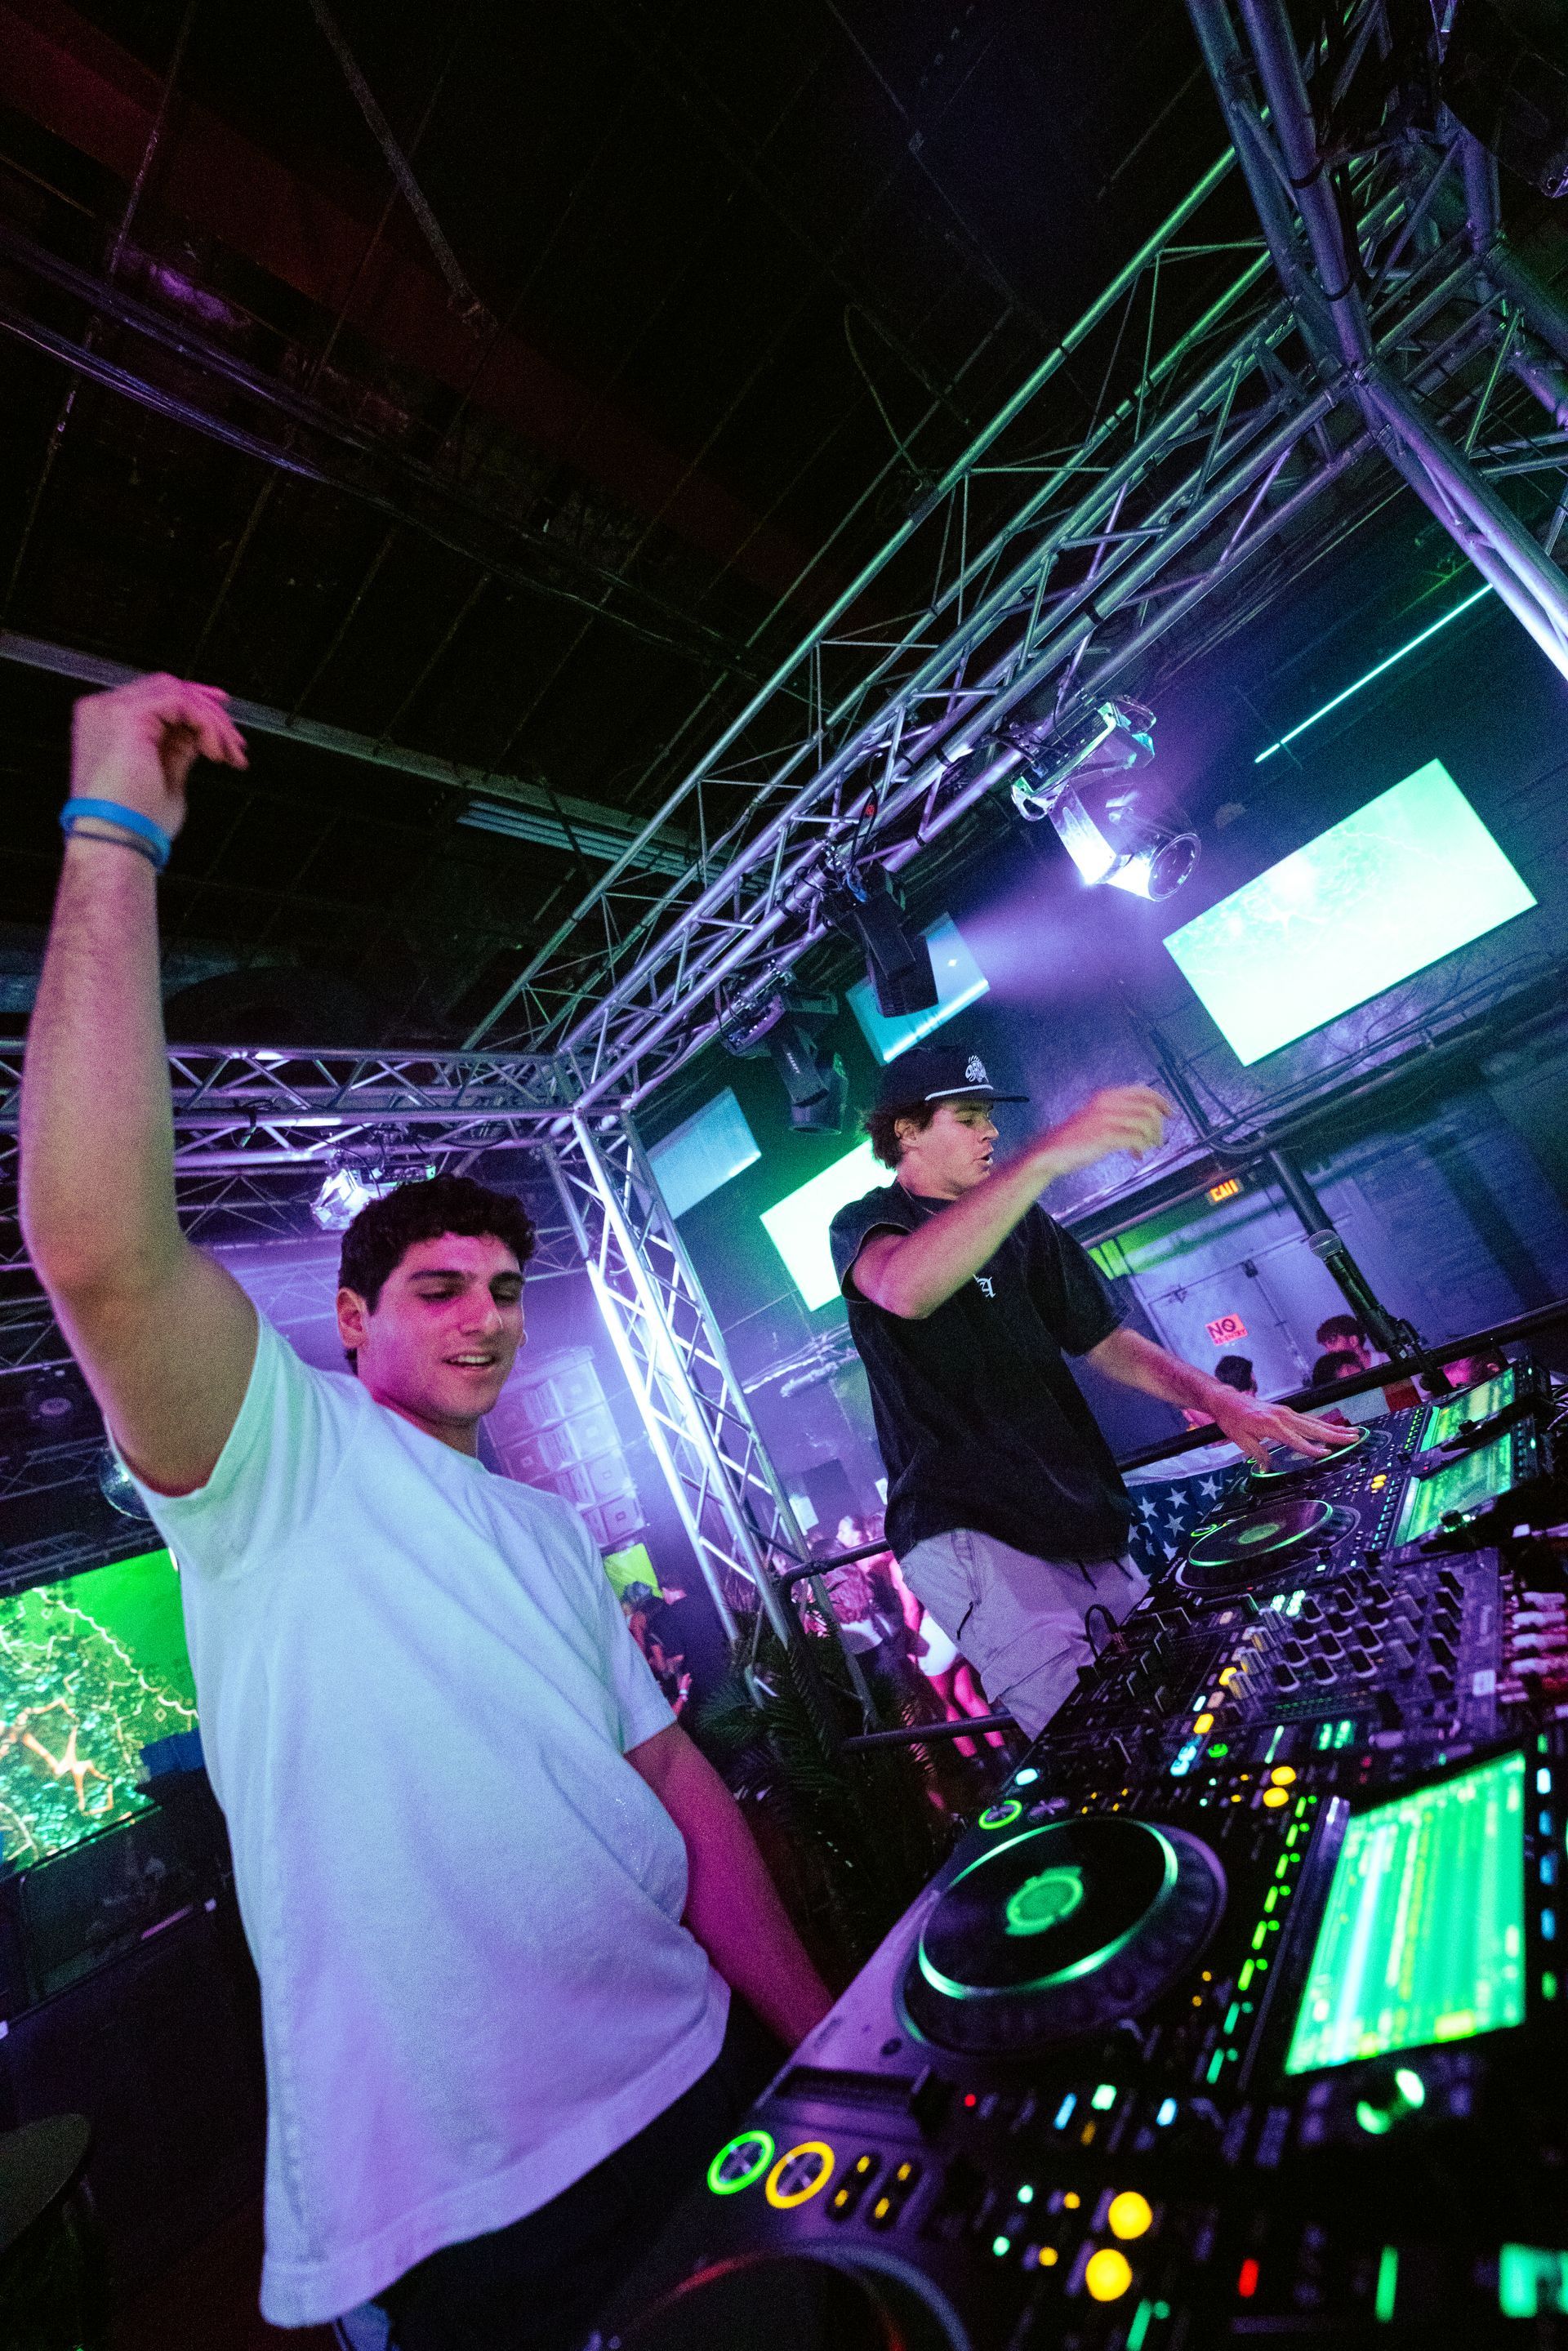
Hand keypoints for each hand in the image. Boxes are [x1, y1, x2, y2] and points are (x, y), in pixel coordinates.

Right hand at [70, 673, 247, 842]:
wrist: (116, 841)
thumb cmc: (135, 824)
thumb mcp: (166, 779)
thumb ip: (178, 749)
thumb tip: (197, 734)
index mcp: (106, 726)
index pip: (156, 699)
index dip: (195, 706)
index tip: (225, 728)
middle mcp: (103, 711)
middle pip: (167, 689)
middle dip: (209, 713)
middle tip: (235, 744)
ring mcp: (111, 709)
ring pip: (177, 692)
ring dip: (210, 721)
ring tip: (226, 754)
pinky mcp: (126, 715)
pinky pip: (180, 702)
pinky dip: (205, 723)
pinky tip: (213, 751)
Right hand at [1034, 1086, 1170, 1178]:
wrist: (1050, 1151)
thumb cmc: (1074, 1138)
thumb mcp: (1096, 1118)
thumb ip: (1117, 1115)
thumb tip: (1144, 1123)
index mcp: (1106, 1096)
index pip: (1143, 1091)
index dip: (1161, 1100)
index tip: (1170, 1112)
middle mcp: (1108, 1104)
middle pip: (1149, 1107)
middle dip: (1158, 1125)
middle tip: (1157, 1140)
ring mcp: (1106, 1120)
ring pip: (1146, 1123)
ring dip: (1151, 1138)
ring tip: (1145, 1149)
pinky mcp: (1105, 1137)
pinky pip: (1137, 1138)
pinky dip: (1141, 1147)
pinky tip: (1135, 1155)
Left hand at [1209, 1393, 1342, 1470]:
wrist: (1228, 1400)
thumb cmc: (1232, 1419)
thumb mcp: (1240, 1440)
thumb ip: (1257, 1454)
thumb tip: (1267, 1468)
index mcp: (1272, 1425)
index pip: (1296, 1440)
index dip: (1311, 1449)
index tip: (1326, 1454)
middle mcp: (1282, 1417)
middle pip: (1313, 1428)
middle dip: (1334, 1434)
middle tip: (1353, 1438)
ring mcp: (1286, 1412)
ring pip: (1314, 1422)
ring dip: (1333, 1428)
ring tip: (1351, 1433)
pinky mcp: (1286, 1411)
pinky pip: (1308, 1419)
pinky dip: (1322, 1424)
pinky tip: (1333, 1429)